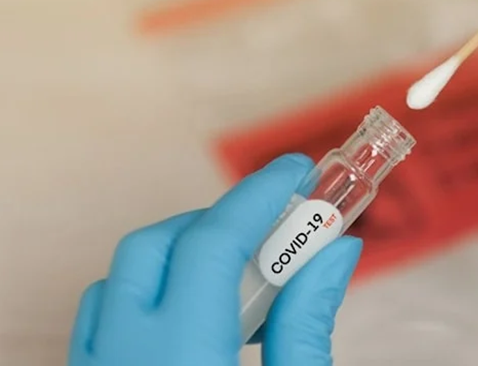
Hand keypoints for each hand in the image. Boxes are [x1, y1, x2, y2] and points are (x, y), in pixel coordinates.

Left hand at [68, 154, 362, 365]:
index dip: (258, 195)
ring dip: (184, 254)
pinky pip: (103, 312)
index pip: (212, 244)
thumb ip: (309, 326)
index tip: (298, 169)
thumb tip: (336, 250)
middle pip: (156, 246)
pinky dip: (152, 290)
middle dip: (219, 222)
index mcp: (179, 356)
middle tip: (275, 228)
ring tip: (243, 278)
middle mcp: (120, 357)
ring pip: (122, 275)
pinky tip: (199, 315)